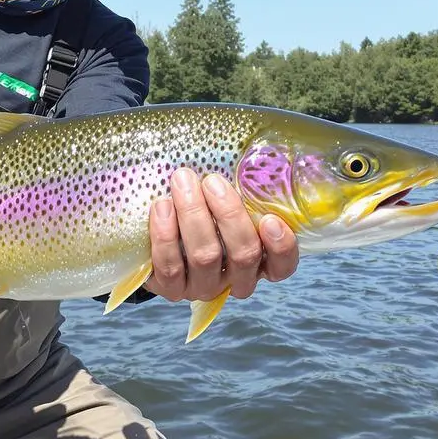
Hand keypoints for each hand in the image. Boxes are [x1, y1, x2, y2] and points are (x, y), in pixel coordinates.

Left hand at [144, 167, 297, 302]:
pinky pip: (170, 267)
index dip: (281, 247)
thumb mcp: (222, 202)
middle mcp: (234, 279)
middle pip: (243, 255)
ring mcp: (203, 287)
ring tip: (183, 181)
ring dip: (194, 215)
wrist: (155, 238)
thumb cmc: (201, 210)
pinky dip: (166, 234)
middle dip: (228, 215)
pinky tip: (162, 206)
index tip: (270, 219)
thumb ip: (237, 189)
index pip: (282, 266)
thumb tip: (236, 149)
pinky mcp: (171, 289)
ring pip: (206, 257)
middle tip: (212, 181)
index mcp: (258, 261)